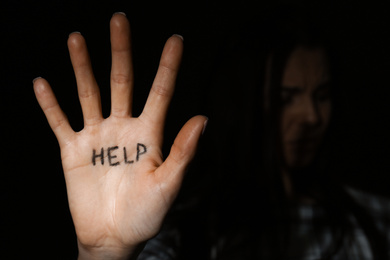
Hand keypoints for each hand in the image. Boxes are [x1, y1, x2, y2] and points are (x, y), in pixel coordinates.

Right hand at [33, 13, 206, 258]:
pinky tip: (41, 83)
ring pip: (89, 94)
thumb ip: (183, 152)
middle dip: (121, 51)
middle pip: (121, 82)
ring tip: (77, 38)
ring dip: (82, 67)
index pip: (160, 92)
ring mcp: (97, 137)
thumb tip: (203, 118)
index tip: (176, 39)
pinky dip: (50, 105)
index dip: (168, 66)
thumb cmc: (145, 215)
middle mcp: (123, 128)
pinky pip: (59, 122)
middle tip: (119, 19)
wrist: (113, 237)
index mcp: (149, 134)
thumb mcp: (168, 185)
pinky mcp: (73, 150)